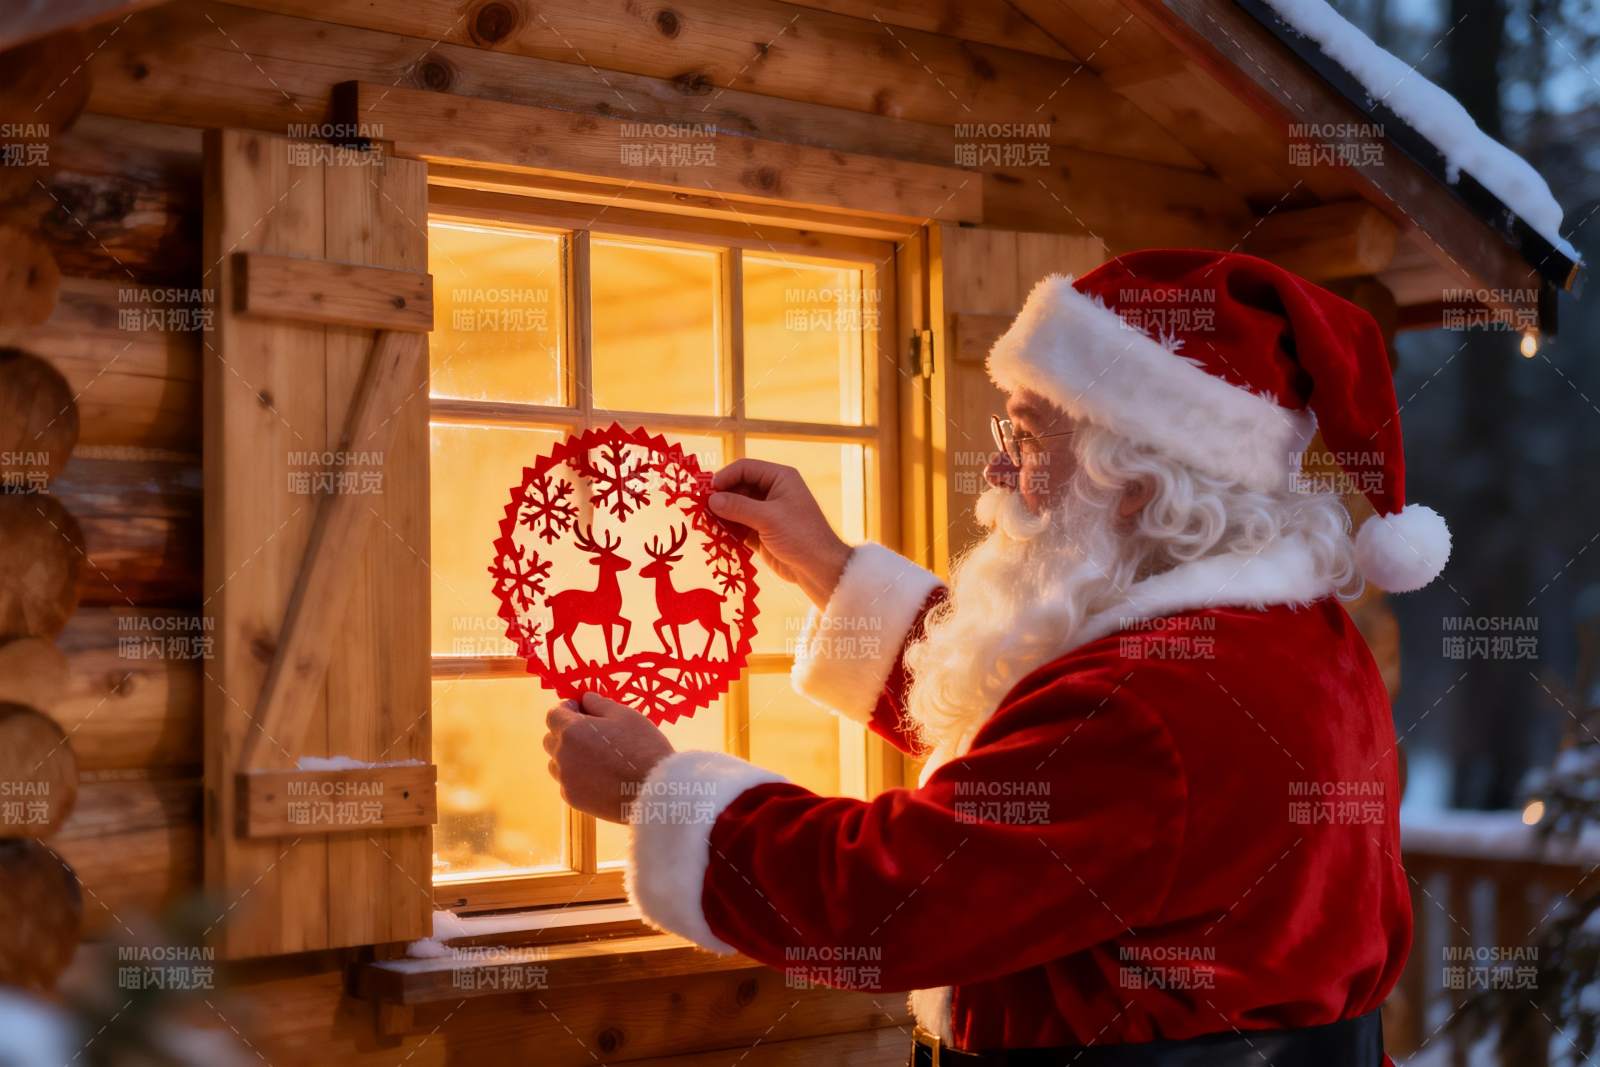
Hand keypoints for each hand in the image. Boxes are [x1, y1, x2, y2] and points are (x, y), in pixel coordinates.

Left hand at [543, 693, 674, 822]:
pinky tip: (600, 777)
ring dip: (569, 756)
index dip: (566, 709)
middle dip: (566, 732)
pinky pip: (567, 782)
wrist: (655, 791)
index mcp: (572, 730)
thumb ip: (600, 704)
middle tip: (591, 734)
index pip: (553, 714)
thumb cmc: (643, 747)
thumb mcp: (626, 715)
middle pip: (551, 738)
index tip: (581, 710)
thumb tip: (585, 699)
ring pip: (557, 762)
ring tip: (596, 758)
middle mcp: (562, 755)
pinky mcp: (572, 799)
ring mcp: (565, 779)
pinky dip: (577, 777)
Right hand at [708, 459, 850, 608]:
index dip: (725, 477)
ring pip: (736, 507)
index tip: (707, 491)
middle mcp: (772, 492)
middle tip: (699, 508)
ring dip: (721, 514)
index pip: (745, 468)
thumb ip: (738, 507)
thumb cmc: (800, 536)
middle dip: (720, 497)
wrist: (819, 569)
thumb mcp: (768, 518)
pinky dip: (726, 529)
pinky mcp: (760, 533)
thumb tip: (711, 499)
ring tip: (702, 522)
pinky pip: (738, 526)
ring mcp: (766, 513)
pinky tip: (712, 535)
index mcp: (780, 478)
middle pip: (738, 487)